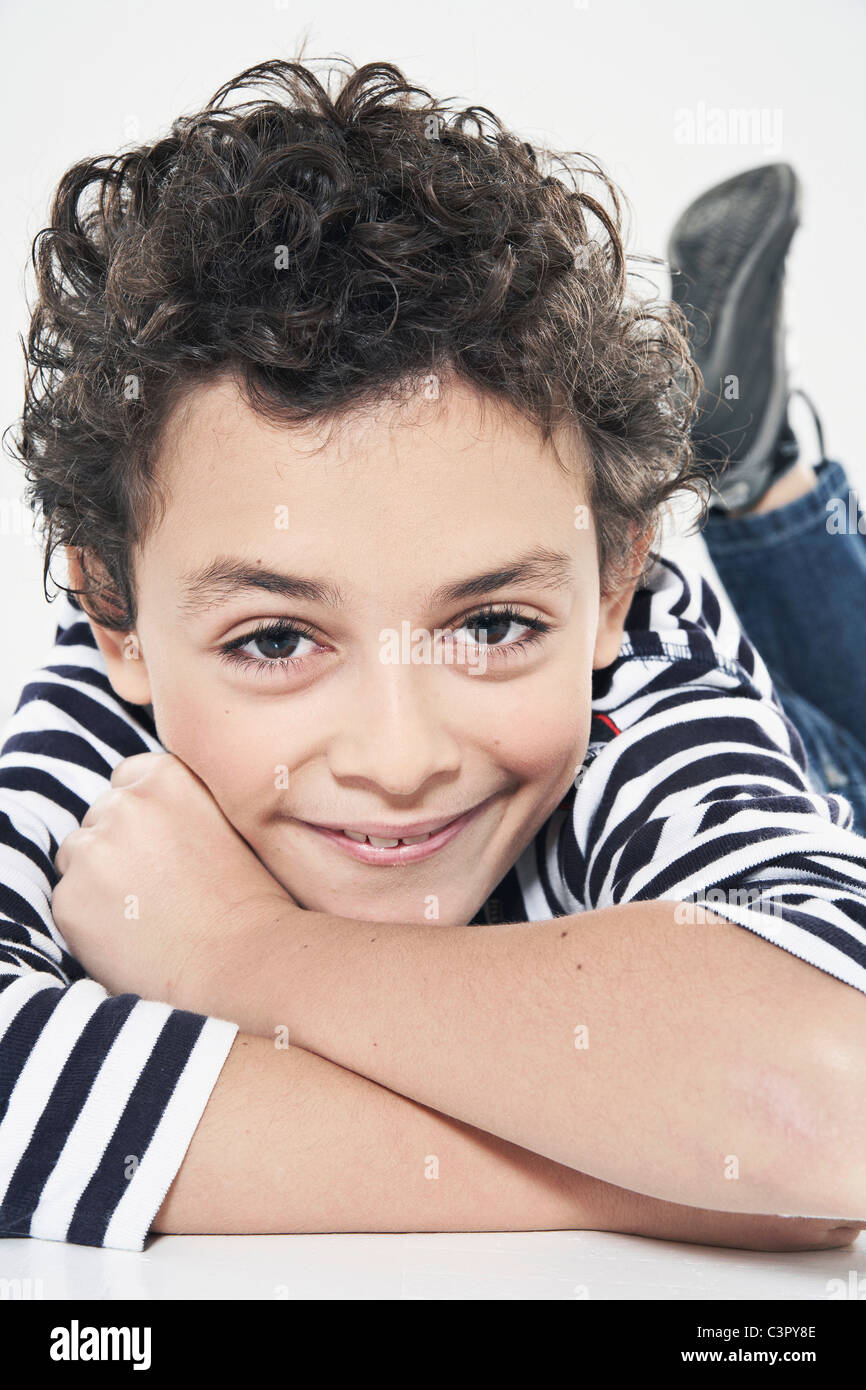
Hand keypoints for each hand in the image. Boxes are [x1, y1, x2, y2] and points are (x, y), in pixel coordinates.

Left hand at [53, 751, 290, 1012]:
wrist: (241, 962)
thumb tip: (156, 809)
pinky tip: (130, 936)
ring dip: (97, 878)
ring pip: (76, 856)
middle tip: (157, 887)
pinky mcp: (70, 898)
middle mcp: (127, 804)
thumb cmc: (249, 900)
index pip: (129, 778)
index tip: (162, 845)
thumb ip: (185, 802)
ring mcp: (94, 850)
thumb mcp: (229, 822)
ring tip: (145, 914)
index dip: (144, 815)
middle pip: (99, 815)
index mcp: (169, 777)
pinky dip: (89, 918)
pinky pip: (68, 900)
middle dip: (118, 844)